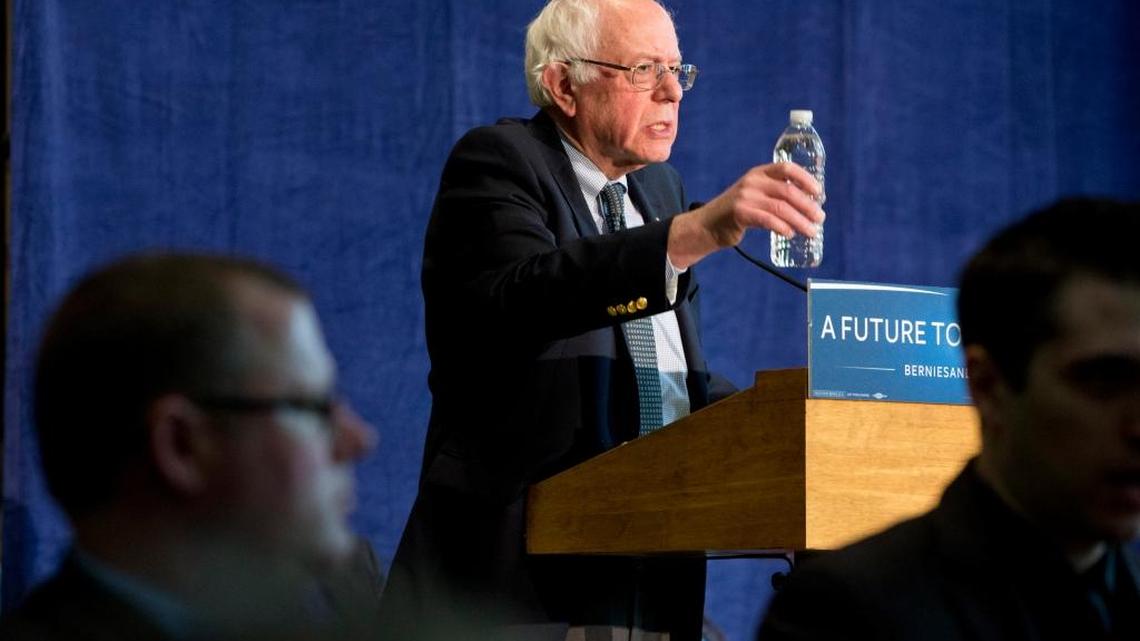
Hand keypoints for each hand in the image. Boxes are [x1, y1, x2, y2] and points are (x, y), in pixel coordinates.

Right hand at [668, 163, 824, 268]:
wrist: (707, 225)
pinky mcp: (739, 213)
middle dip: (808, 206)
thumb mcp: (755, 196)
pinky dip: (782, 227)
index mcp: (759, 173)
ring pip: (781, 208)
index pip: (787, 169)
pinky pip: (767, 219)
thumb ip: (775, 195)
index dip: (805, 179)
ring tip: (811, 232)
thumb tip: (809, 206)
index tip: (819, 193)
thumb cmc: (737, 213)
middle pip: (788, 191)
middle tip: (820, 218)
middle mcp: (753, 181)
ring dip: (800, 221)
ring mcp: (745, 197)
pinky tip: (790, 234)